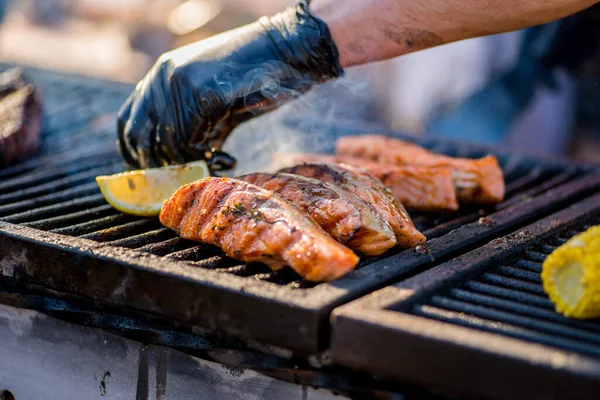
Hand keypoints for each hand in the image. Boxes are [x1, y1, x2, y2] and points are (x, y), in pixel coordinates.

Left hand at [117, 1, 342, 169]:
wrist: (286, 53)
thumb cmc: (253, 82)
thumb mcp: (212, 104)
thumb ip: (190, 125)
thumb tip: (174, 164)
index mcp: (161, 75)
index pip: (127, 120)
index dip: (131, 153)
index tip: (147, 174)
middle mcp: (163, 77)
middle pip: (140, 137)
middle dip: (159, 166)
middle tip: (185, 177)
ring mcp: (181, 84)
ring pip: (169, 144)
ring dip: (193, 164)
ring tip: (219, 162)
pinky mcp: (204, 94)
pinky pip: (193, 142)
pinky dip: (210, 159)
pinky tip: (229, 158)